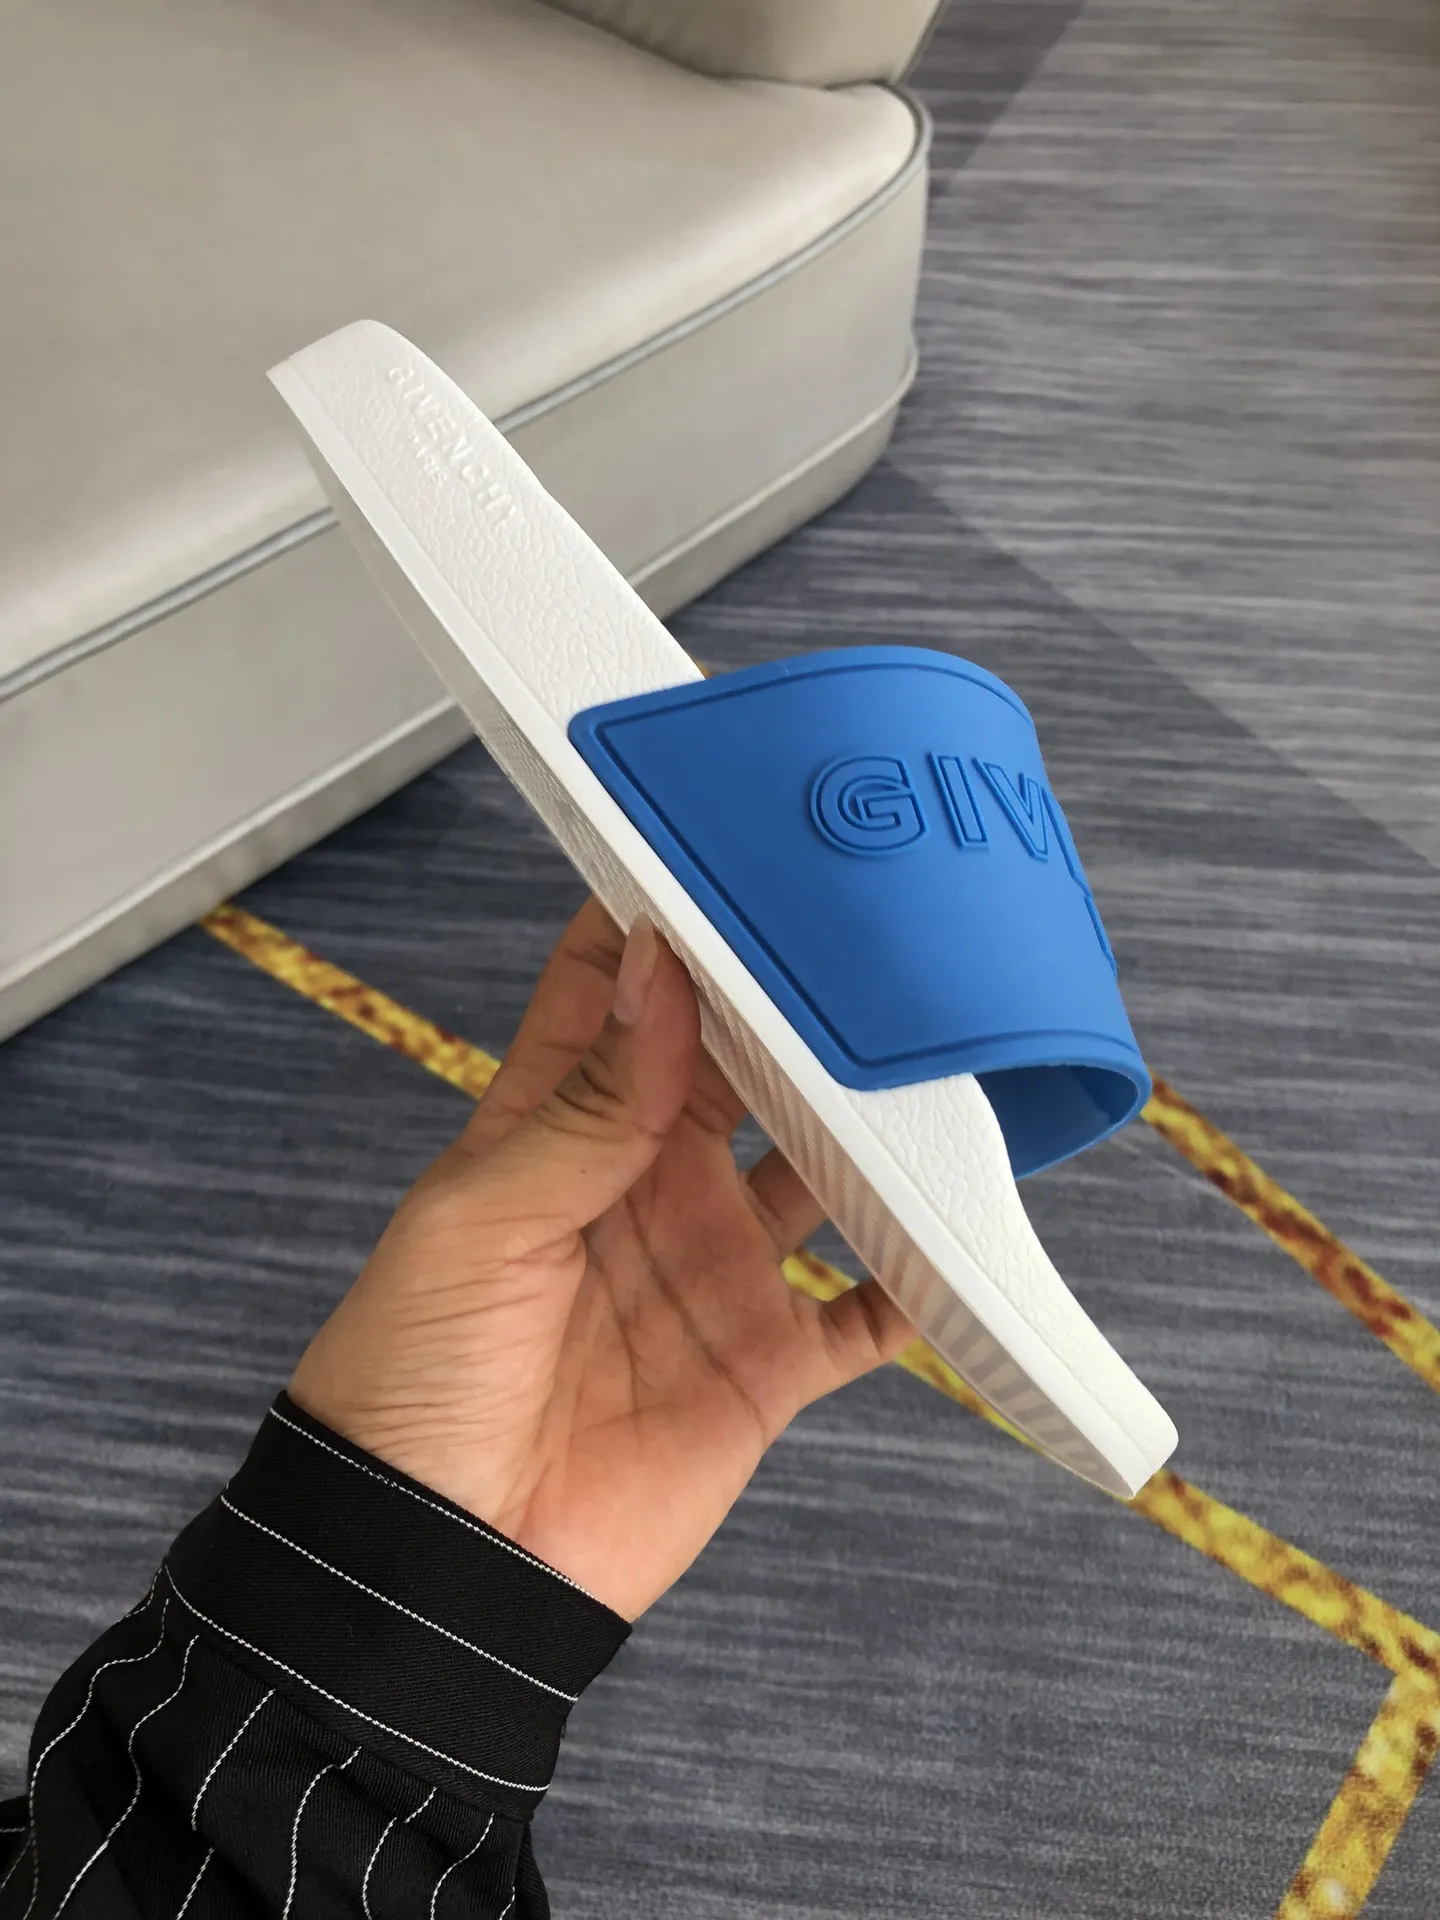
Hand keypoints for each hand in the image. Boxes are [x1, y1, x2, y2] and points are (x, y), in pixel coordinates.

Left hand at [288, 900, 912, 1618]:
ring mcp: (711, 1271)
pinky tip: (960, 1245)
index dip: (666, 926)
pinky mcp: (761, 1365)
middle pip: (740, 1072)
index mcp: (559, 1129)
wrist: (438, 1560)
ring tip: (940, 1076)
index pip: (618, 996)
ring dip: (872, 1136)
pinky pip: (861, 1317)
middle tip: (871, 949)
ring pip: (818, 1177)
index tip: (731, 855)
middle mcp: (648, 1185)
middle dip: (796, 1016)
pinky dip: (915, 1286)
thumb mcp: (481, 1220)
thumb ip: (583, 1107)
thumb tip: (657, 974)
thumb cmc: (411, 1375)